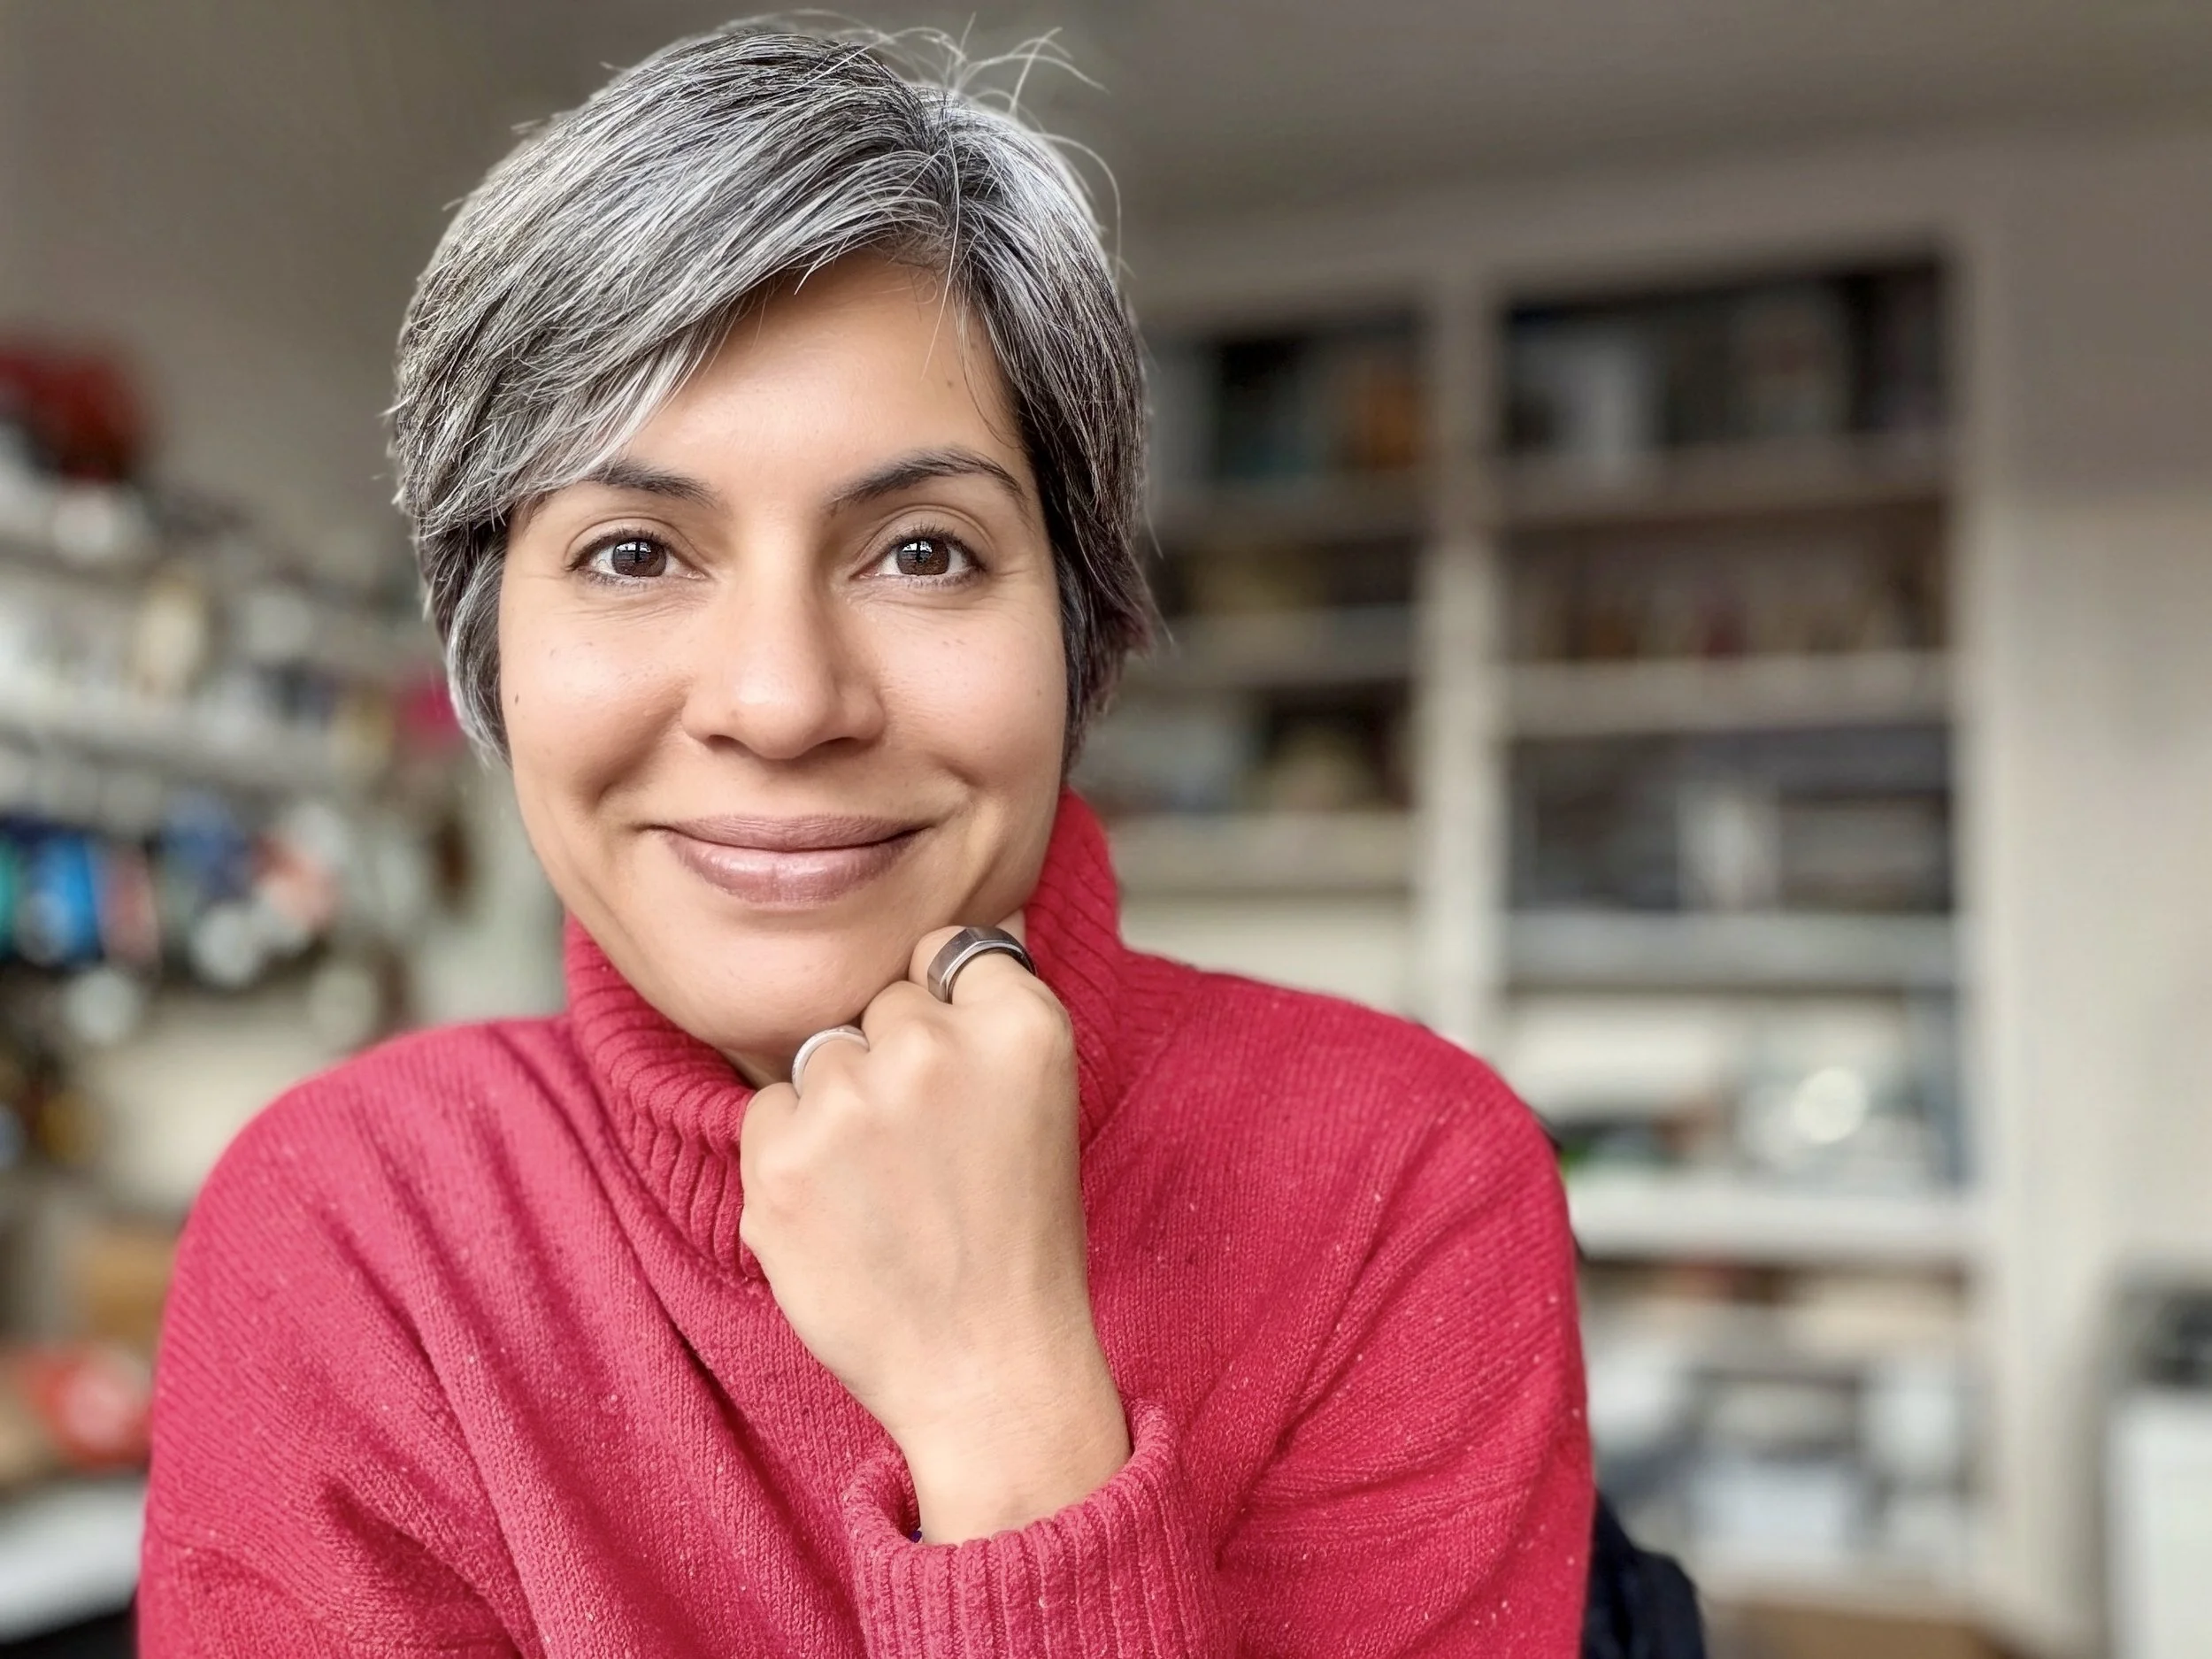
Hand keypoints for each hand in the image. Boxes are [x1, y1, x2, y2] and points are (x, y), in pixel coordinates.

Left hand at [738, 922, 1129, 1542]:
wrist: (988, 1367)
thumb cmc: (1017, 1235)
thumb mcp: (1044, 1095)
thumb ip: (989, 1010)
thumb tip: (934, 936)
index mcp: (1023, 1023)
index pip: (948, 948)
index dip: (948, 1010)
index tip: (964, 1078)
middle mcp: (934, 1048)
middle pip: (877, 1004)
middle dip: (891, 1063)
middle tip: (931, 1155)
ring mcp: (851, 1103)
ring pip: (818, 1057)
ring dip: (837, 1109)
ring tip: (888, 1190)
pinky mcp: (779, 1163)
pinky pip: (765, 1113)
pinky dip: (790, 1158)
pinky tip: (843, 1215)